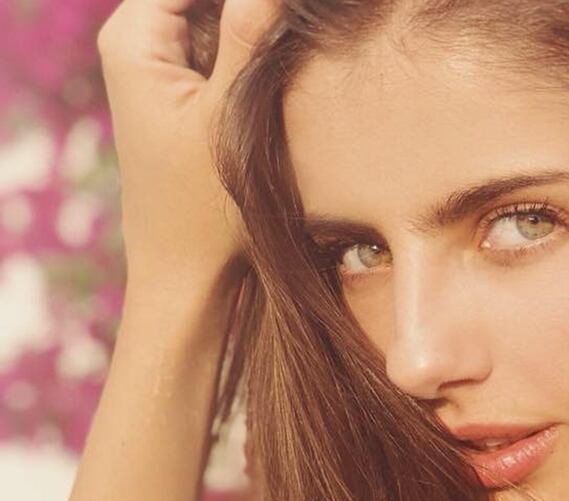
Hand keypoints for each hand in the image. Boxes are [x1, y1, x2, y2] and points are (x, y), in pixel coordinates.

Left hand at [96, 0, 280, 290]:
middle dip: (259, 14)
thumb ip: (249, 32)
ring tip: (291, 65)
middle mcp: (140, 43)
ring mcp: (164, 68)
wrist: (190, 277)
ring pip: (220, 18)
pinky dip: (256, 55)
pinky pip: (224, 49)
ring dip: (262, 31)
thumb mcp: (232, 114)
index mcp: (135, 38)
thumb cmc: (204, 209)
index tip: (297, 18)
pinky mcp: (187, 92)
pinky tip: (284, 76)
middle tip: (301, 38)